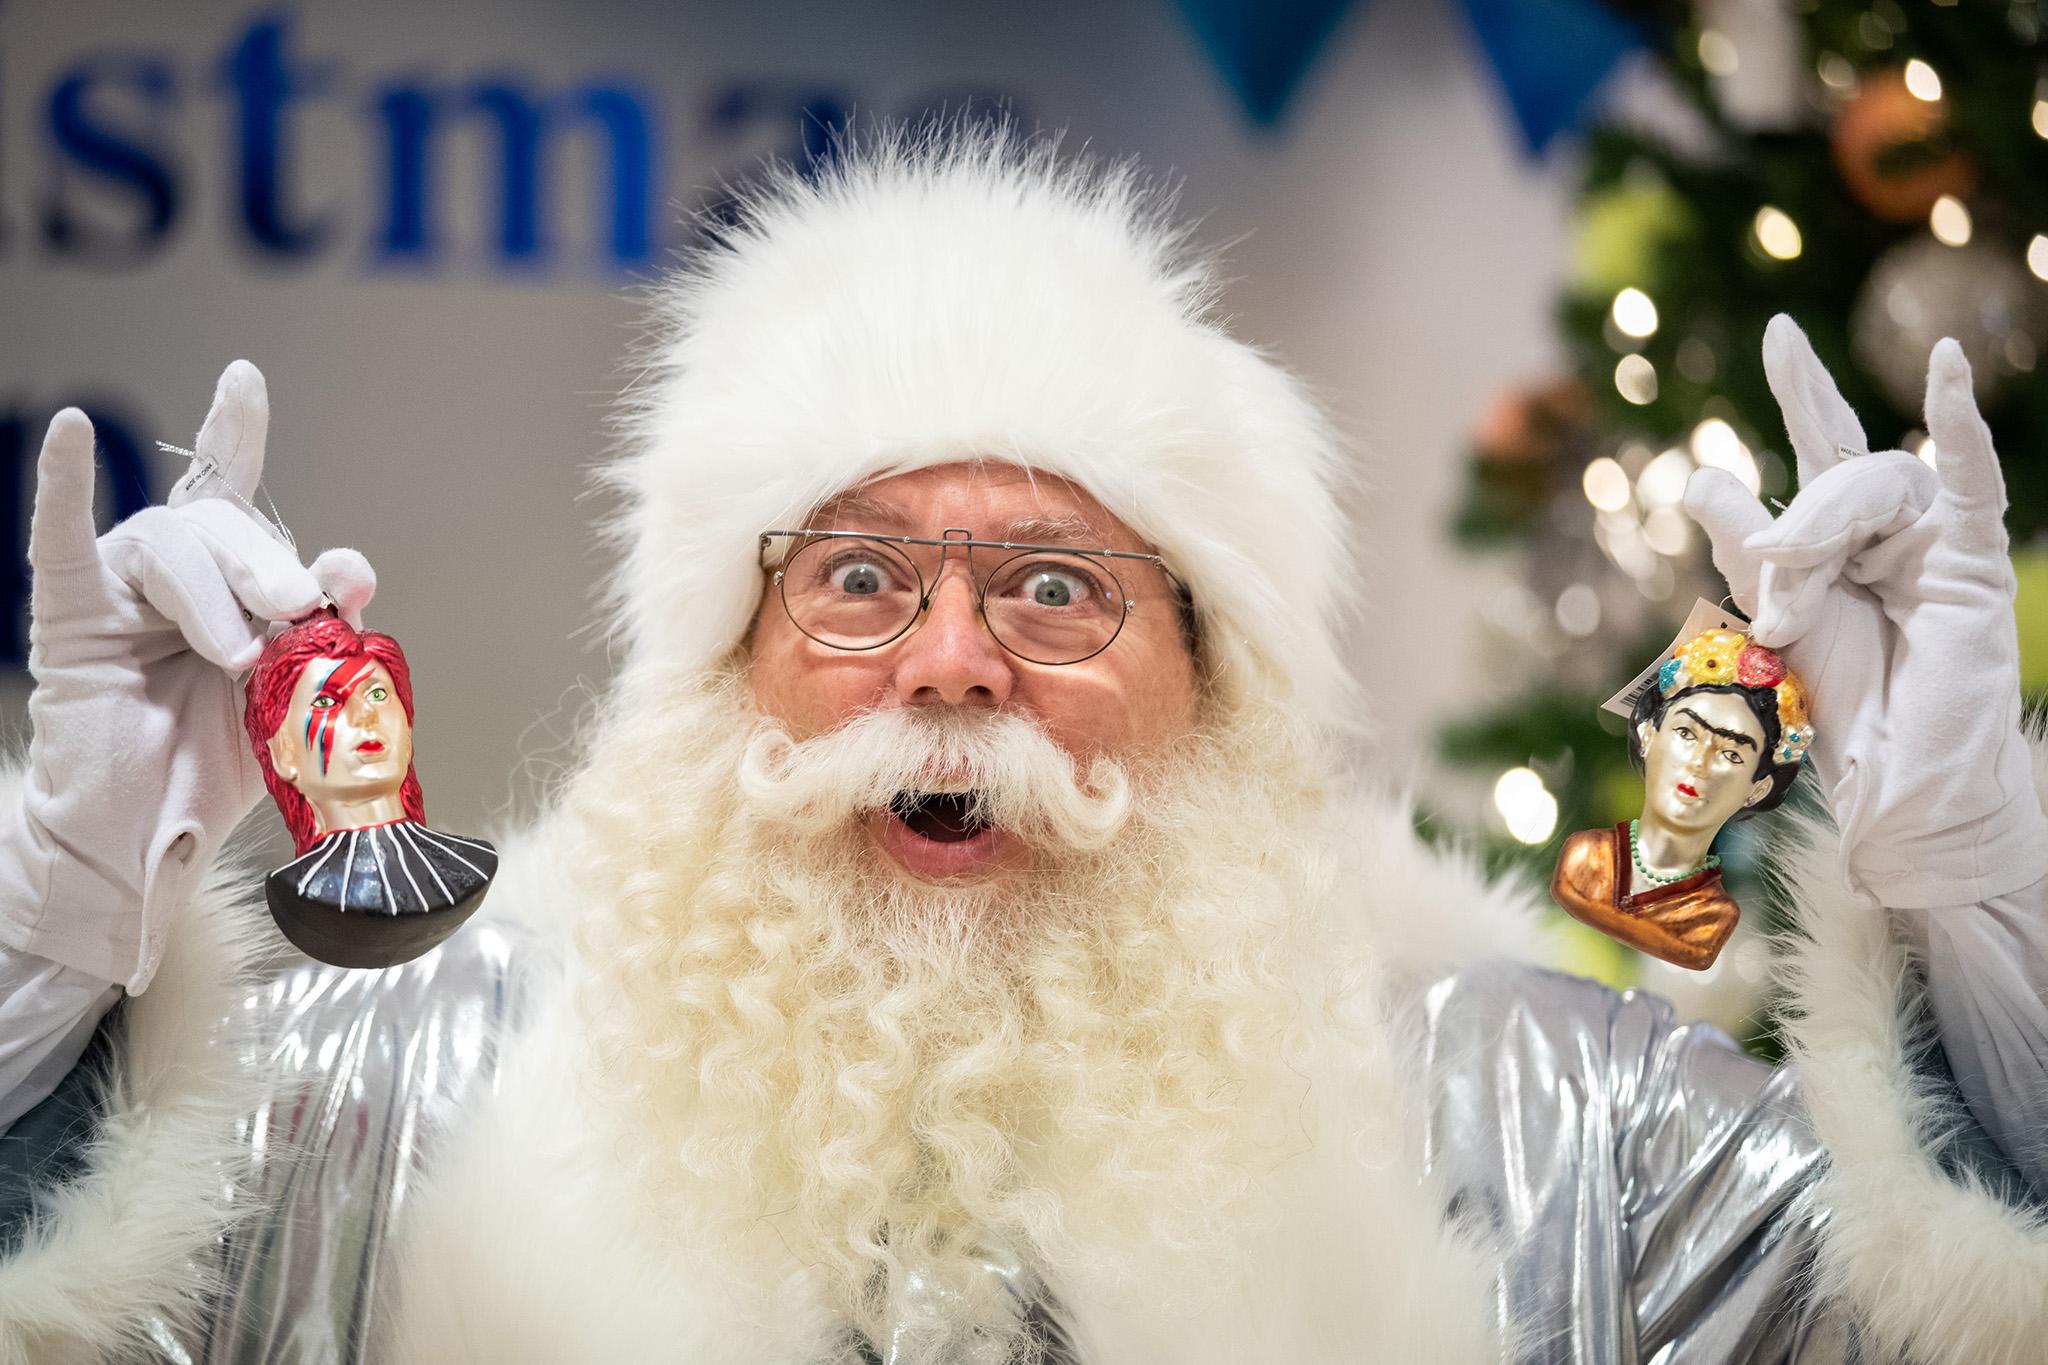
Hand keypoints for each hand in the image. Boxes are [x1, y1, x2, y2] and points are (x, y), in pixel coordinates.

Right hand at [0, 362, 375, 990]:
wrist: (145, 841)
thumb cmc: (214, 769)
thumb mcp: (295, 696)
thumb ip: (326, 635)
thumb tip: (349, 569)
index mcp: (223, 585)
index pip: (233, 493)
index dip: (234, 430)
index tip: (242, 378)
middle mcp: (169, 577)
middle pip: (219, 524)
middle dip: (268, 562)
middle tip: (299, 610)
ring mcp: (117, 595)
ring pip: (170, 545)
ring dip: (216, 595)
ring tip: (239, 656)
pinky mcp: (71, 622)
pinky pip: (61, 544)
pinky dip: (64, 488)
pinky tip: (75, 435)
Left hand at [1685, 314, 2047, 908]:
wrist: (1895, 786)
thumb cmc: (1841, 708)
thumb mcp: (1775, 616)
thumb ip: (1746, 544)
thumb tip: (1697, 476)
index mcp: (1838, 537)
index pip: (1818, 449)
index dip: (1801, 388)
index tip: (1780, 333)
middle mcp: (1888, 529)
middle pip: (1837, 465)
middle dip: (1803, 454)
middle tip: (1776, 435)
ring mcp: (1933, 542)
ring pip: (1874, 486)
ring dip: (1821, 533)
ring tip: (1791, 599)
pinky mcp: (1972, 564)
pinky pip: (1971, 482)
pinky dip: (1960, 427)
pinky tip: (1948, 370)